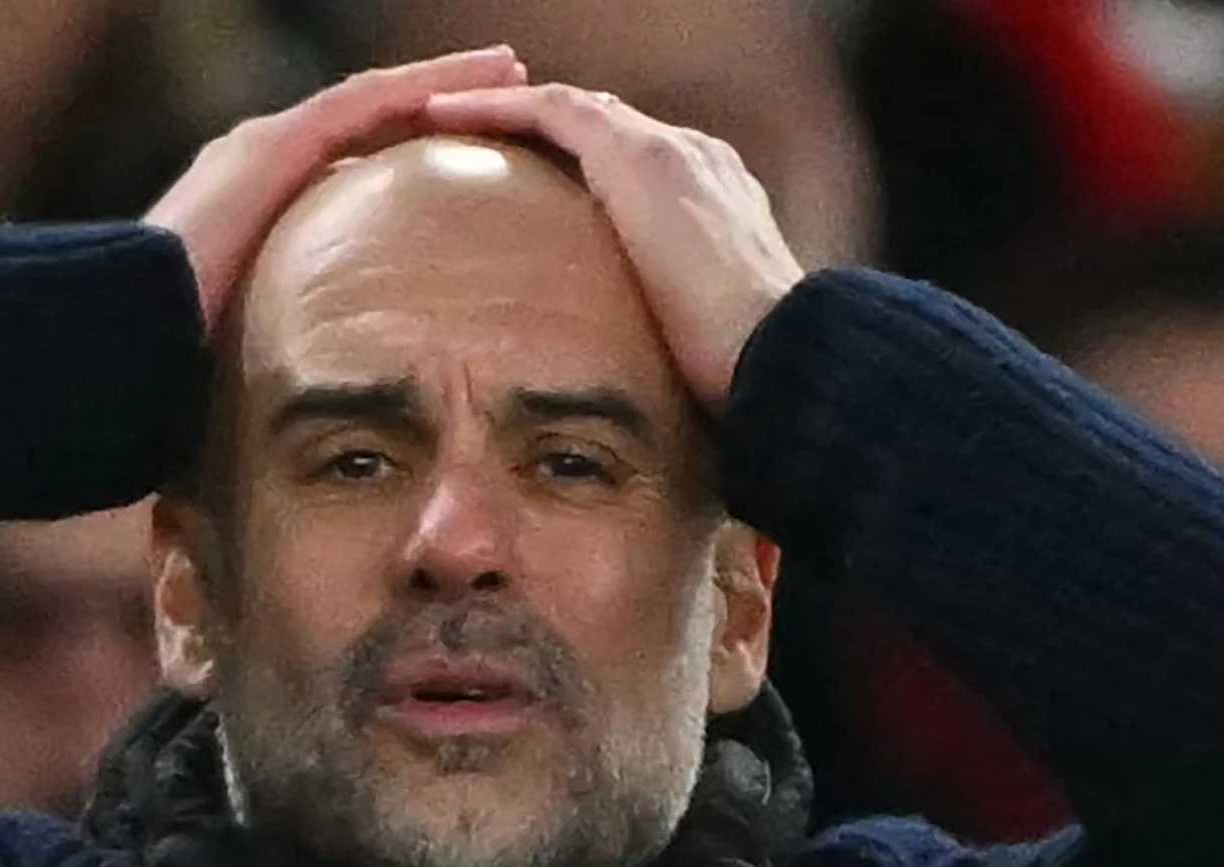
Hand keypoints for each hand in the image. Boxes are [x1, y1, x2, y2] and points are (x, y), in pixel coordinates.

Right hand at [145, 47, 527, 333]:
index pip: (345, 170)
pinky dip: (428, 84)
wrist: (125, 333)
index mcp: (254, 209)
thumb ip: (281, 367)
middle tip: (502, 98)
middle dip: (432, 107)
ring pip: (376, 99)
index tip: (460, 162)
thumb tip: (298, 436)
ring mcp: (264, 146)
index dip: (404, 159)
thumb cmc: (170, 369)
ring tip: (508, 70)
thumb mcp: (245, 360)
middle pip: (366, 125)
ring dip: (444, 81)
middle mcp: (259, 164)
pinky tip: (485, 75)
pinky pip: (369, 101)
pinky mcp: (276, 143)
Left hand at [413, 83, 807, 405]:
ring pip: (572, 109)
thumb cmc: (748, 381)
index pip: (633, 170)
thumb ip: (662, 346)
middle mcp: (700, 159)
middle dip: (536, 131)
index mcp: (720, 203)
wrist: (783, 359)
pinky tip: (444, 118)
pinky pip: (551, 111)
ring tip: (441, 118)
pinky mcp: (640, 157)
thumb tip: (632, 399)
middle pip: (600, 128)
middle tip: (467, 143)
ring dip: (504, 109)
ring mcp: (673, 151)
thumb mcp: (697, 353)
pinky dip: (497, 110)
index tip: (524, 194)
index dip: (577, 173)